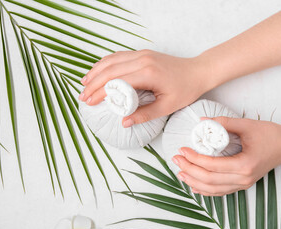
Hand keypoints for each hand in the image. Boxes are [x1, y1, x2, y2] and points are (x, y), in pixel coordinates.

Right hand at [79, 50, 212, 127]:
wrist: (198, 71)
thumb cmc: (186, 89)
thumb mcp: (167, 106)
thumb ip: (144, 114)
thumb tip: (124, 122)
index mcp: (148, 73)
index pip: (117, 82)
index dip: (100, 92)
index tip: (89, 102)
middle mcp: (142, 60)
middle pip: (110, 69)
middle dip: (93, 83)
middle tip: (82, 96)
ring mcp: (142, 54)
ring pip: (112, 60)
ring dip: (96, 71)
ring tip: (84, 84)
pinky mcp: (143, 53)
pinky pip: (119, 56)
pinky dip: (106, 63)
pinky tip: (98, 71)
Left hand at [172, 117, 280, 195]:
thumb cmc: (270, 134)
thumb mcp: (247, 124)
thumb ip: (224, 122)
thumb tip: (202, 121)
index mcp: (244, 164)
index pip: (212, 166)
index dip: (194, 158)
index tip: (183, 149)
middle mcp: (243, 178)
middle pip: (209, 180)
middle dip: (189, 169)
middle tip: (176, 158)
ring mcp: (243, 184)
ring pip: (213, 189)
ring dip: (194, 182)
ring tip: (180, 171)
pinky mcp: (242, 184)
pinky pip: (220, 191)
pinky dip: (205, 190)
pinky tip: (194, 185)